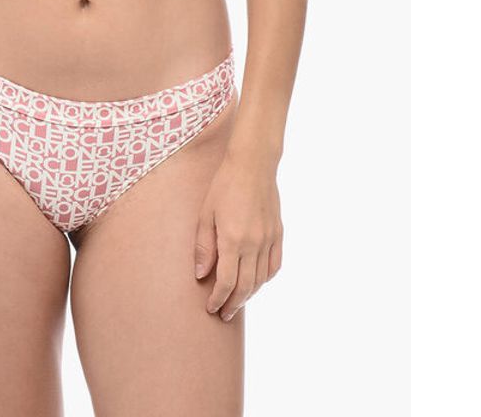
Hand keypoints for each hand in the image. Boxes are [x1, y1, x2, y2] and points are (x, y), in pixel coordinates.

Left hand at [193, 150, 283, 321]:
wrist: (253, 165)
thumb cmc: (224, 186)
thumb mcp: (206, 214)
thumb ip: (204, 246)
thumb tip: (202, 275)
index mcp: (233, 239)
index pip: (227, 282)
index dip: (218, 299)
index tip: (211, 308)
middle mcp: (254, 244)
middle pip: (245, 286)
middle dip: (233, 304)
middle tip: (224, 315)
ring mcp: (269, 239)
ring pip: (261, 279)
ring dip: (249, 294)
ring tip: (237, 302)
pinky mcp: (278, 234)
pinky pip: (274, 265)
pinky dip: (265, 278)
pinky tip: (256, 282)